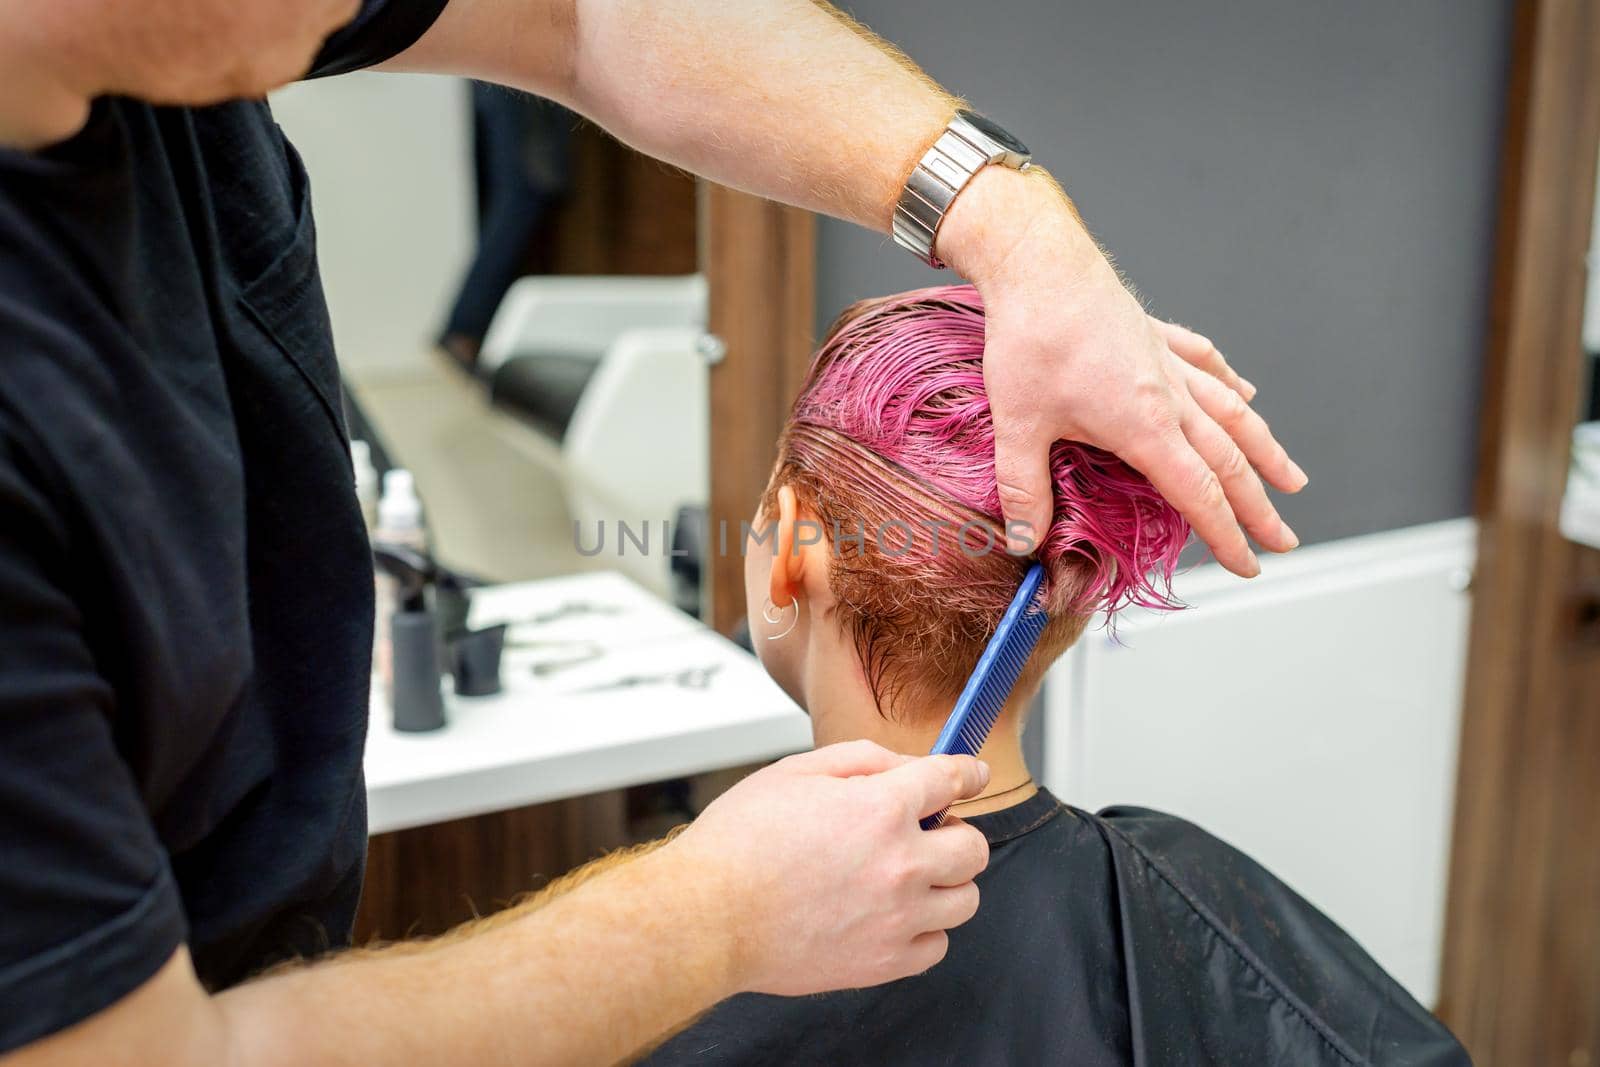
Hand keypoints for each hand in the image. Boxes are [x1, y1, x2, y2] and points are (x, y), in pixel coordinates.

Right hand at [667, 740, 990, 995]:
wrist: (707, 917)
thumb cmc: (739, 843)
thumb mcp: (795, 772)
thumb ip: (861, 760)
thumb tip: (908, 766)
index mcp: (880, 808)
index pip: (951, 781)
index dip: (965, 773)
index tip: (970, 775)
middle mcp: (901, 863)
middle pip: (972, 847)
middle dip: (954, 831)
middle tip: (924, 832)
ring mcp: (897, 918)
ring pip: (966, 900)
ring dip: (945, 882)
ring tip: (909, 876)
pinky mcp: (884, 962)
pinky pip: (937, 946)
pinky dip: (925, 929)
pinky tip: (894, 915)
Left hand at [938, 167, 1307, 576]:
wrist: (1037, 264)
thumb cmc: (1030, 340)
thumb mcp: (1018, 425)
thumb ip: (1023, 489)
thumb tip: (1023, 542)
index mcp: (1145, 425)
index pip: (1198, 494)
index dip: (1226, 535)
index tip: (1248, 565)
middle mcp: (1170, 395)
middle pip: (1228, 460)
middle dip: (1258, 506)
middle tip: (1285, 541)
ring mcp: (1166, 362)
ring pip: (1231, 413)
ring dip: (1264, 450)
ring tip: (1292, 480)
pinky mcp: (1153, 334)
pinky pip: (1205, 364)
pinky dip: (1230, 385)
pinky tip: (1246, 396)